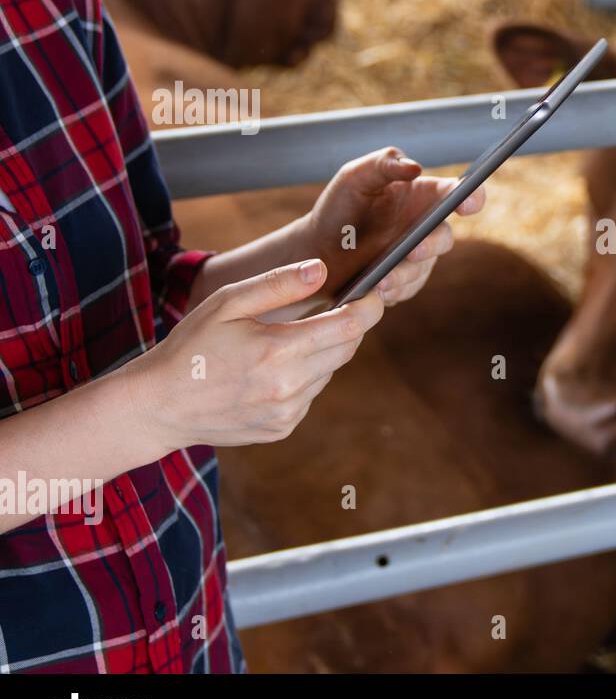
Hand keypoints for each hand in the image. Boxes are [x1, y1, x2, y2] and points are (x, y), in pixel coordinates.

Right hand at [125, 258, 383, 455]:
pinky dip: (302, 379)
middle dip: (345, 327)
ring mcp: (287, 413)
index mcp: (278, 351)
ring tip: (279, 345)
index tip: (373, 294)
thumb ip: (278, 285)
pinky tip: (268, 373)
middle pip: (346, 349)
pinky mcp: (282, 428)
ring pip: (328, 372)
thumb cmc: (191, 347)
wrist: (159, 406)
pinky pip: (310, 395)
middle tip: (326, 312)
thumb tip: (322, 270)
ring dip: (319, 354)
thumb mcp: (227, 303)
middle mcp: (289, 387)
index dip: (368, 307)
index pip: (348, 327)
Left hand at [300, 147, 485, 305]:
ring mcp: (417, 257)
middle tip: (413, 251)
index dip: (472, 197)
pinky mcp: (404, 282)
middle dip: (431, 245)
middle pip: (444, 237)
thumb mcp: (355, 176)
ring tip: (381, 280)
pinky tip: (375, 289)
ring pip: (423, 269)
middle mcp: (425, 227)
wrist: (316, 249)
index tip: (467, 203)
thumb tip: (415, 167)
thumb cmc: (339, 206)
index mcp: (422, 196)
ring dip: (405, 274)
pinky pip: (407, 289)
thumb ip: (384, 163)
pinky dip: (393, 290)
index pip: (457, 194)